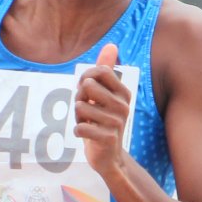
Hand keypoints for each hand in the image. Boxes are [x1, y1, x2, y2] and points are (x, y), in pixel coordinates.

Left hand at [73, 43, 132, 177]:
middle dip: (79, 98)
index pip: (100, 71)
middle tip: (86, 111)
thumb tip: (111, 45)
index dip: (86, 79)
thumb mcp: (104, 94)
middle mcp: (123, 106)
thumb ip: (106, 70)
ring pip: (80, 107)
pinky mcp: (108, 138)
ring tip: (88, 124)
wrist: (108, 156)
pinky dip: (78, 131)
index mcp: (123, 93)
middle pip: (87, 86)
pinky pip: (80, 127)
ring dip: (78, 118)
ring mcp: (116, 122)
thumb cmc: (102, 121)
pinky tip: (87, 135)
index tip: (86, 92)